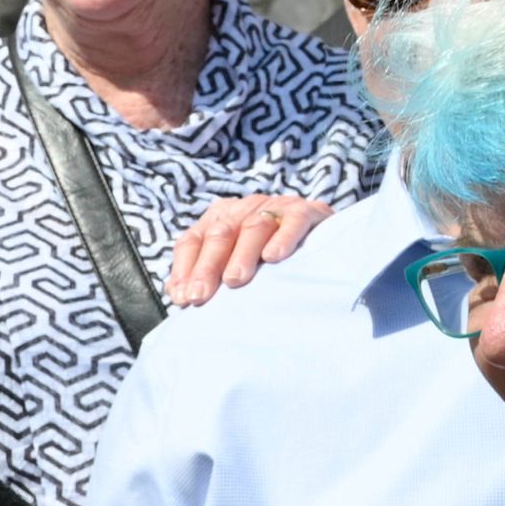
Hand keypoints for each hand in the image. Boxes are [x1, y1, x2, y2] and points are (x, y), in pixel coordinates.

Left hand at [161, 195, 332, 306]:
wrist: (327, 239)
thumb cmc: (268, 260)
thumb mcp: (234, 264)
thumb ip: (206, 275)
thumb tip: (177, 295)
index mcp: (219, 219)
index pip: (192, 240)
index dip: (185, 269)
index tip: (183, 298)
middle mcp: (244, 209)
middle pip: (219, 235)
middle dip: (207, 267)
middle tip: (200, 296)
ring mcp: (276, 207)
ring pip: (253, 227)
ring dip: (242, 255)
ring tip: (235, 280)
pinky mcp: (308, 211)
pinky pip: (293, 220)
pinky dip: (284, 236)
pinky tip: (275, 256)